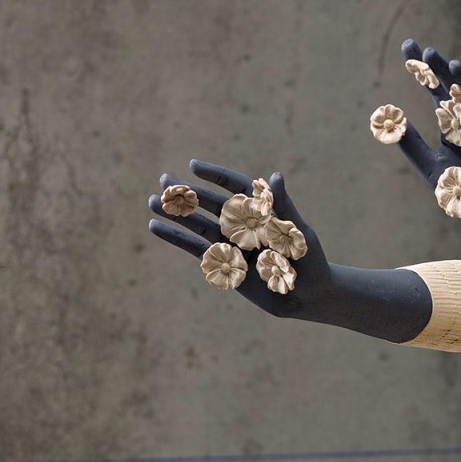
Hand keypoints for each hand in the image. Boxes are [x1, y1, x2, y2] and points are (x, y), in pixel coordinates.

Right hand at [148, 160, 333, 319]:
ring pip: (197, 224)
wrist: (306, 295)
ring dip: (175, 213)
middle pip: (210, 203)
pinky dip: (175, 237)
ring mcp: (230, 242)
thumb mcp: (296, 231)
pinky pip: (194, 247)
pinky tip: (155, 226)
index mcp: (261, 210)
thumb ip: (282, 206)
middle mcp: (242, 223)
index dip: (215, 176)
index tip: (194, 166)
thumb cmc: (308, 260)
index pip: (235, 186)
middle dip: (188, 193)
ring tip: (151, 201)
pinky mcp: (223, 262)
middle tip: (164, 180)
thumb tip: (275, 175)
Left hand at [396, 38, 460, 232]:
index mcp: (452, 127)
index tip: (408, 47)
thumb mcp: (432, 170)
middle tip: (425, 53)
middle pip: (456, 88)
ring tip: (452, 66)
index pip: (435, 92)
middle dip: (441, 70)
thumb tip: (391, 120)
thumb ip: (413, 146)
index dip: (423, 71)